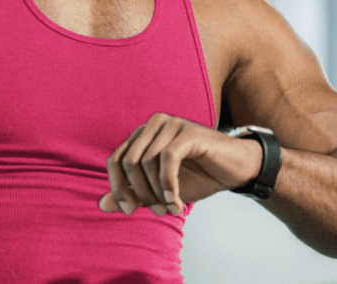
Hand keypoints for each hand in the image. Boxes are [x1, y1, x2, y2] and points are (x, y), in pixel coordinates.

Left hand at [98, 113, 262, 216]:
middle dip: (139, 193)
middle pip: (127, 162)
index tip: (130, 211)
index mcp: (142, 134)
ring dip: (156, 192)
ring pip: (146, 161)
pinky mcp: (188, 131)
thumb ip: (133, 195)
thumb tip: (101, 204)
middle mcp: (153, 124)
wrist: (234, 170)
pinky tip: (176, 201)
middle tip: (158, 212)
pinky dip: (168, 185)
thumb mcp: (160, 191)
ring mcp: (171, 124)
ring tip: (171, 209)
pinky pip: (167, 159)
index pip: (115, 160)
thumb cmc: (198, 177)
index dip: (117, 188)